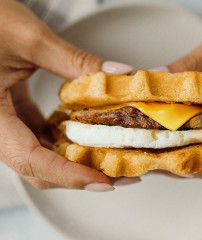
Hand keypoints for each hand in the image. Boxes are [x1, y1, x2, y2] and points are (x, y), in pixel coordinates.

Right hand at [0, 0, 133, 190]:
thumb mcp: (31, 39)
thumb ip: (76, 61)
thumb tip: (120, 75)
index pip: (29, 159)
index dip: (68, 176)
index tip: (103, 183)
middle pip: (39, 167)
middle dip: (80, 175)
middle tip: (119, 176)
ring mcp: (6, 124)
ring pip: (42, 156)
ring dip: (77, 161)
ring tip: (112, 158)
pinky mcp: (15, 115)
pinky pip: (41, 138)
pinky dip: (68, 141)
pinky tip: (91, 136)